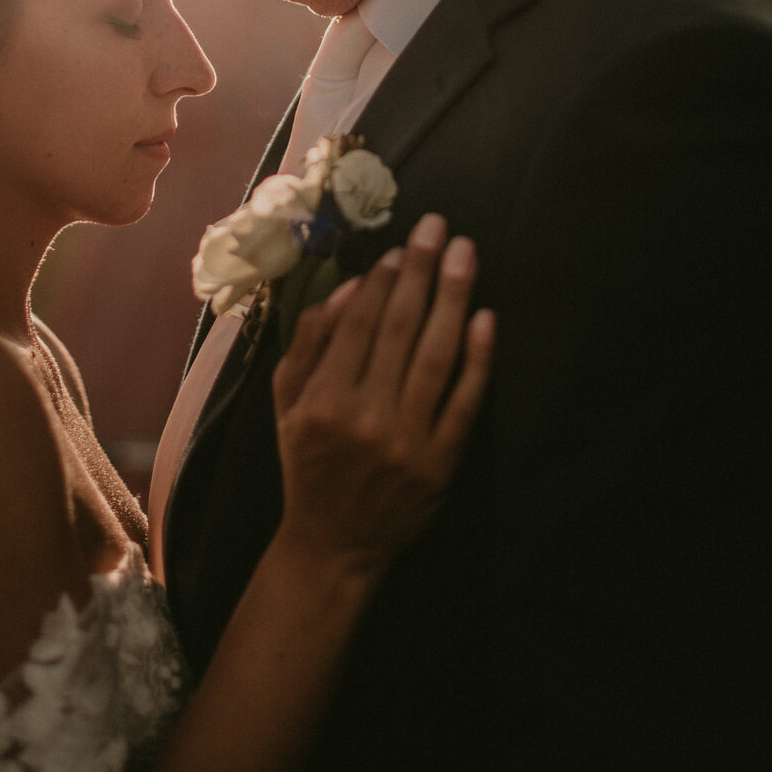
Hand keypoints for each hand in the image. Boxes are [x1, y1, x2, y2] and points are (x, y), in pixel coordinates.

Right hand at [272, 213, 493, 582]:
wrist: (334, 543)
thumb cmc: (306, 462)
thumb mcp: (286, 403)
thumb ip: (308, 343)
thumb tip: (347, 289)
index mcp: (322, 399)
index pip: (359, 324)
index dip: (382, 280)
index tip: (401, 246)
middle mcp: (364, 417)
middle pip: (400, 329)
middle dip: (421, 271)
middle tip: (440, 227)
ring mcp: (406, 441)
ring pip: (435, 356)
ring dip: (453, 298)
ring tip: (465, 254)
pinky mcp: (441, 463)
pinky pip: (463, 402)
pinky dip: (478, 359)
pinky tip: (486, 318)